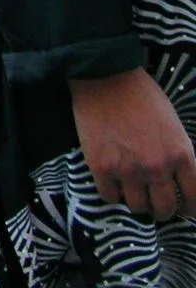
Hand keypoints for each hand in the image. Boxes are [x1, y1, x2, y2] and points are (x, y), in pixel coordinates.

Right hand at [71, 68, 195, 220]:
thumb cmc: (142, 95)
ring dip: (138, 203)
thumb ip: (177, 153)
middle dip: (163, 210)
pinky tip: (113, 184)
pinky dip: (113, 194)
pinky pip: (109, 197)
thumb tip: (176, 177)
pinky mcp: (101, 167)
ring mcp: (128, 169)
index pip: (195, 198)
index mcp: (181, 155)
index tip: (184, 208)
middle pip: (165, 207)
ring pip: (138, 207)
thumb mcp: (174, 125)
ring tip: (133, 194)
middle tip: (156, 204)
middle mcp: (158, 167)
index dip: (190, 208)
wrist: (105, 76)